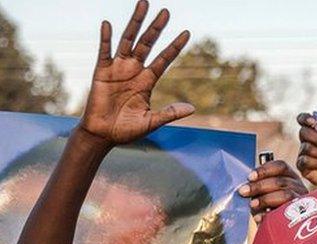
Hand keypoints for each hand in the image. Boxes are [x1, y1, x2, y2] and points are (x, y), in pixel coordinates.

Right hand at [80, 1, 193, 144]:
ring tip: (143, 5)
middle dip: (156, 27)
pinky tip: (108, 24)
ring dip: (135, 23)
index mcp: (147, 81)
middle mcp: (134, 70)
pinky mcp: (101, 72)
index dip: (174, 46)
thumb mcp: (152, 121)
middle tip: (166, 11)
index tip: (187, 33)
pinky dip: (106, 38)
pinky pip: (104, 52)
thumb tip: (192, 108)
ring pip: (128, 41)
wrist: (103, 136)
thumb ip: (170, 113)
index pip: (164, 59)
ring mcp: (117, 69)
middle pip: (147, 44)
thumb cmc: (127, 130)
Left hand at [238, 160, 307, 223]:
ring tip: (252, 205)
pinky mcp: (302, 216)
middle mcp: (298, 186)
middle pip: (281, 181)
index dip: (264, 170)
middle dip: (260, 186)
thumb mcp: (265, 194)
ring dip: (265, 199)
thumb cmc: (270, 208)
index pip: (280, 167)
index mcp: (290, 177)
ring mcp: (302, 201)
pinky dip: (270, 215)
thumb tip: (244, 188)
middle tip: (244, 191)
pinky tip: (259, 218)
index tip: (250, 177)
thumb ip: (258, 188)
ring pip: (286, 194)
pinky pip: (286, 213)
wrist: (281, 230)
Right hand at [295, 113, 316, 186]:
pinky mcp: (303, 167)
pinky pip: (304, 162)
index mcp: (315, 131)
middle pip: (303, 132)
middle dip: (316, 137)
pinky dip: (315, 162)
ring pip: (305, 148)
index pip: (303, 119)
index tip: (314, 121)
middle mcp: (307, 141)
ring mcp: (303, 154)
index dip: (306, 118)